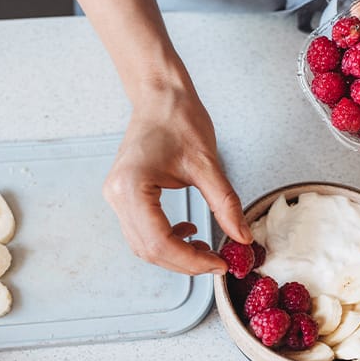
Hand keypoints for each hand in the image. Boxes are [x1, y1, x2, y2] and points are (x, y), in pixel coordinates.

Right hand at [103, 86, 252, 274]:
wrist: (160, 97)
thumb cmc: (179, 119)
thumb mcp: (208, 165)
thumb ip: (225, 205)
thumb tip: (242, 237)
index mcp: (132, 187)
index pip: (159, 241)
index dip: (190, 260)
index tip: (219, 263)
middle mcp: (116, 195)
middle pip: (149, 249)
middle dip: (185, 262)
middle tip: (218, 260)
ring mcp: (116, 197)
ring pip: (144, 245)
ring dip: (176, 254)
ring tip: (207, 249)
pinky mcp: (124, 196)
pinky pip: (143, 231)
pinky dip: (167, 240)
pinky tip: (189, 230)